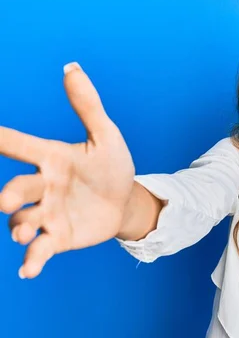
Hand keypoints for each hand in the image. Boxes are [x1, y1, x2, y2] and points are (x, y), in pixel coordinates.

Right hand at [0, 62, 134, 278]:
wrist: (127, 201)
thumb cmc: (112, 166)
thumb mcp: (105, 136)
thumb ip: (87, 106)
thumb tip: (71, 67)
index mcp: (50, 158)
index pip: (16, 145)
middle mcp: (42, 186)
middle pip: (16, 189)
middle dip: (9, 195)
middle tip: (6, 200)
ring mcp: (47, 213)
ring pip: (22, 220)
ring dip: (20, 227)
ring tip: (25, 233)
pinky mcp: (57, 237)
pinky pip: (39, 250)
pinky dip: (32, 260)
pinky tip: (29, 270)